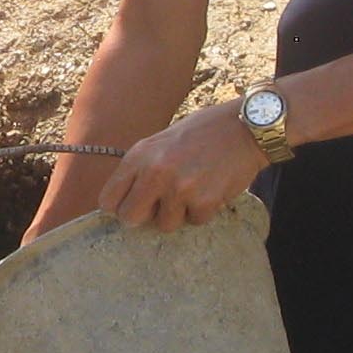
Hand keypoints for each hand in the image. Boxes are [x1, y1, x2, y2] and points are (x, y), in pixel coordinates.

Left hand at [97, 105, 266, 231]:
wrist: (244, 128)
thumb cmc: (203, 133)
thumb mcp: (161, 142)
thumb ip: (142, 169)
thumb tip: (124, 202)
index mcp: (139, 156)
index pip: (108, 200)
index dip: (120, 207)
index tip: (133, 206)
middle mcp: (154, 172)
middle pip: (130, 218)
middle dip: (145, 217)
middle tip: (161, 207)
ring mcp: (179, 188)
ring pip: (165, 224)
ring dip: (179, 214)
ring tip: (193, 190)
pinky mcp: (204, 201)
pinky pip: (195, 221)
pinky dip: (203, 211)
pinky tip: (211, 189)